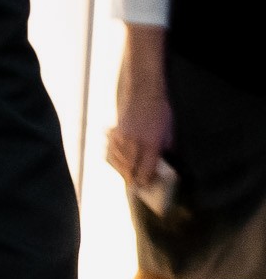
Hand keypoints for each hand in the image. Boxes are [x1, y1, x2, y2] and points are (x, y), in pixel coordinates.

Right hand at [106, 24, 171, 187]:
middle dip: (132, 179)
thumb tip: (160, 165)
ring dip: (121, 169)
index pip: (145, 170)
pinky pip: (110, 150)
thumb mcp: (169, 133)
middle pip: (128, 169)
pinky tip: (117, 159)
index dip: (145, 181)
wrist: (144, 91)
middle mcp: (135, 143)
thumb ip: (163, 151)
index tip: (145, 187)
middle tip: (135, 185)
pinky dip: (113, 157)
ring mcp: (122, 137)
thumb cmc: (160, 112)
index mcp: (152, 144)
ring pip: (117, 161)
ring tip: (126, 174)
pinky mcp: (114, 131)